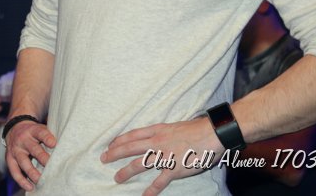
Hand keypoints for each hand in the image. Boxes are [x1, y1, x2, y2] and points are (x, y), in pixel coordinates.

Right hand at [4, 119, 56, 191]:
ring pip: (23, 161)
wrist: (14, 128)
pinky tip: (29, 187)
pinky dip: (21, 180)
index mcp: (33, 130)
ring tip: (40, 180)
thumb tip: (65, 146)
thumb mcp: (40, 129)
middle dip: (42, 157)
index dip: (47, 138)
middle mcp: (23, 139)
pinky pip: (14, 171)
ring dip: (32, 172)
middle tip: (50, 165)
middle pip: (33, 148)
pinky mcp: (9, 158)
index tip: (53, 143)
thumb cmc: (33, 132)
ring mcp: (16, 150)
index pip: (40, 132)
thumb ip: (49, 136)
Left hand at [101, 117, 223, 195]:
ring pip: (139, 164)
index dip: (120, 140)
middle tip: (103, 158)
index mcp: (157, 130)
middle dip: (114, 153)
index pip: (133, 134)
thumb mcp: (174, 126)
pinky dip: (151, 190)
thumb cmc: (196, 129)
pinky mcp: (174, 169)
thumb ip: (163, 133)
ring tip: (117, 178)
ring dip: (126, 171)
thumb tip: (156, 137)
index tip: (110, 144)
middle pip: (130, 147)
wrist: (211, 134)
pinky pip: (159, 181)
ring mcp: (164, 156)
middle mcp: (157, 142)